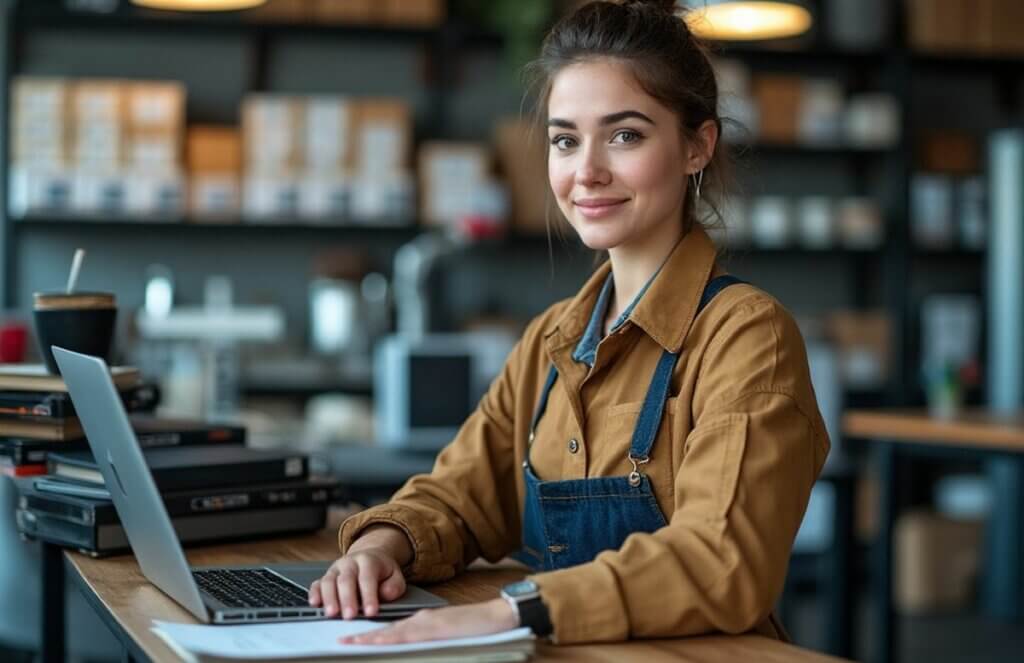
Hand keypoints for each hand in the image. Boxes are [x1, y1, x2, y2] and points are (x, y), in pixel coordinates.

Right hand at [308, 525, 411, 618]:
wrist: (370, 557)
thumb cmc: (382, 571)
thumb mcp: (395, 576)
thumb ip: (394, 586)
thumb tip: (385, 594)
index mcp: (368, 561)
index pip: (367, 578)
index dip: (369, 596)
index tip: (370, 612)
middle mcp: (349, 563)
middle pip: (346, 580)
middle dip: (347, 599)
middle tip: (349, 615)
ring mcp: (335, 569)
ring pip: (329, 581)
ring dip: (329, 598)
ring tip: (332, 613)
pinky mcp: (325, 576)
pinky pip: (317, 583)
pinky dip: (314, 593)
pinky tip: (315, 604)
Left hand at [339, 599, 518, 644]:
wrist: (498, 616)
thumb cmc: (476, 628)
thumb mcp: (447, 635)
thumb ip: (428, 638)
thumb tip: (411, 647)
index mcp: (423, 622)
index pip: (392, 631)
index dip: (371, 636)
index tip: (352, 640)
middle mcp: (422, 620)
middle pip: (388, 631)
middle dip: (364, 637)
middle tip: (342, 641)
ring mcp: (429, 623)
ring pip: (394, 632)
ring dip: (372, 638)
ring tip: (351, 642)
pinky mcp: (437, 628)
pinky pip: (409, 635)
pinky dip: (392, 638)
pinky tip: (380, 641)